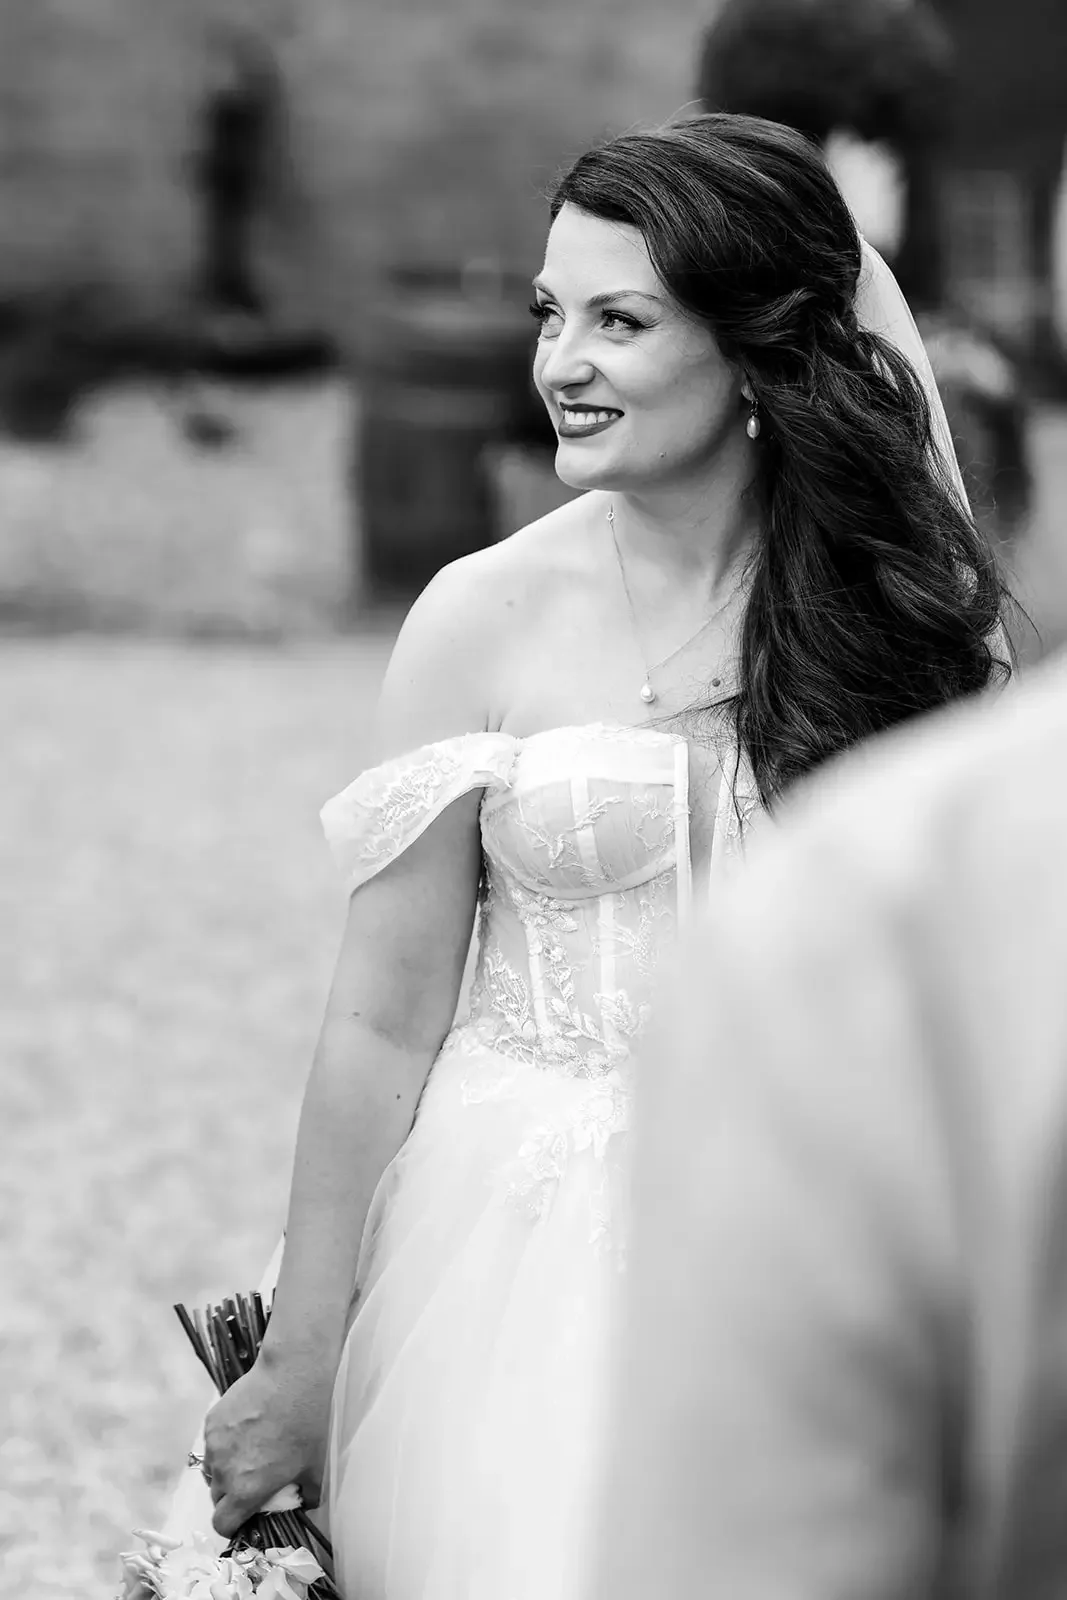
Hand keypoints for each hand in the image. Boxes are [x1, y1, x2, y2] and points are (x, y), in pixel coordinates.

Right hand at [203, 1350, 334, 1537]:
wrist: (295, 1373)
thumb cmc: (309, 1421)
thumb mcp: (317, 1468)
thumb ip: (307, 1496)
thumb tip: (303, 1503)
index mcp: (246, 1489)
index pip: (222, 1524)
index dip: (234, 1525)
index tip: (246, 1516)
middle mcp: (223, 1470)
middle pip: (217, 1498)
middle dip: (233, 1496)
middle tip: (256, 1480)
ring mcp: (214, 1443)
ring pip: (212, 1470)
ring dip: (226, 1471)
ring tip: (251, 1452)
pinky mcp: (213, 1419)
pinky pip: (213, 1444)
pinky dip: (225, 1444)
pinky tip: (248, 1428)